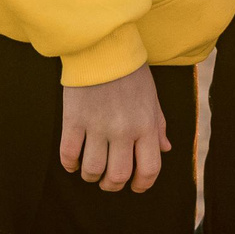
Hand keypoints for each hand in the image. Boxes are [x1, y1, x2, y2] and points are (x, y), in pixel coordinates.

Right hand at [59, 67, 169, 193]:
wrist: (103, 46)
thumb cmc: (131, 72)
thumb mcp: (152, 97)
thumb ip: (158, 125)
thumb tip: (166, 149)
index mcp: (146, 125)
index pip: (149, 169)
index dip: (142, 184)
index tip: (135, 186)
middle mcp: (124, 130)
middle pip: (119, 176)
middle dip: (112, 185)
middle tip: (108, 181)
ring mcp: (97, 126)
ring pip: (93, 170)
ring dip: (91, 176)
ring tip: (90, 170)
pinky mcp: (74, 119)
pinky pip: (69, 154)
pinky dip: (70, 164)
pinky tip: (73, 162)